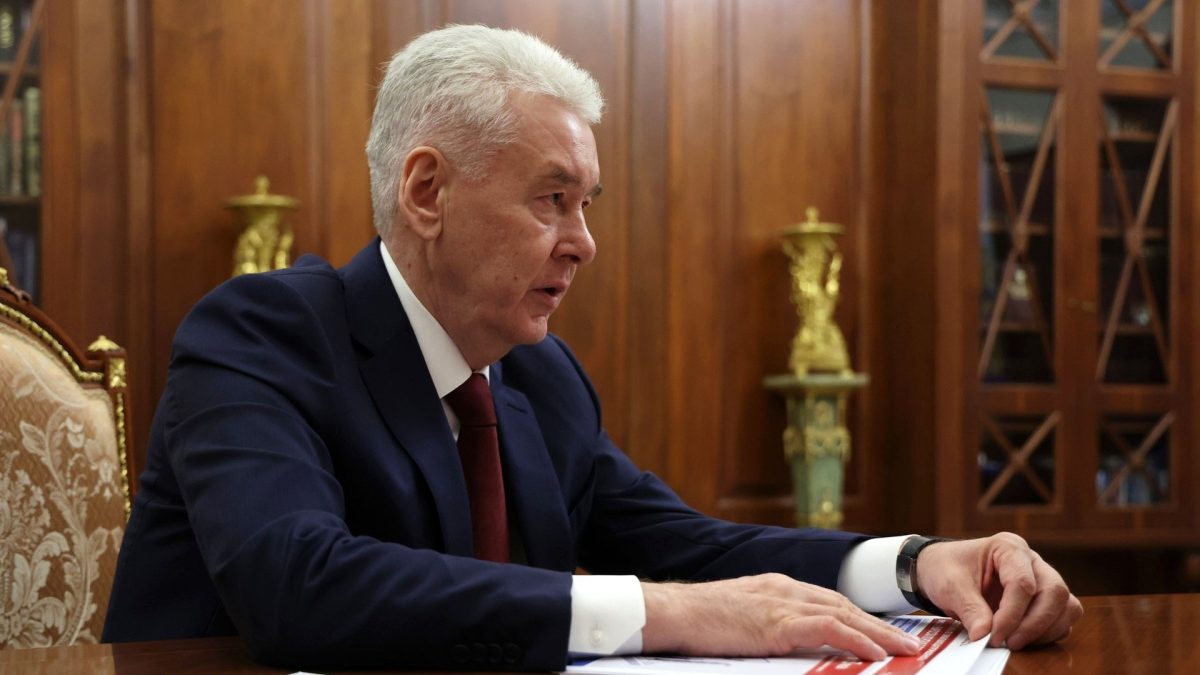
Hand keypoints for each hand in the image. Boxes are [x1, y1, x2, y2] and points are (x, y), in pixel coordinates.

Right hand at [641, 574, 920, 660]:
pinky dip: (855, 639)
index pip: (829, 600)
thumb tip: (787, 641)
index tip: (882, 630)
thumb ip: (768, 624)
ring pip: (843, 615)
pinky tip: (875, 652)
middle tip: (909, 641)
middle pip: (844, 605)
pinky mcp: (776, 623)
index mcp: (776, 587)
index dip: (859, 616)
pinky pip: (826, 629)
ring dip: (879, 633)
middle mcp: (784, 589)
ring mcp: (781, 603)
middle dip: (879, 624)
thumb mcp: (741, 617)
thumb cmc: (697, 620)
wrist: (673, 612)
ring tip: (906, 649)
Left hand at [915, 533, 1082, 648]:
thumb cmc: (946, 569)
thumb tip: (983, 635)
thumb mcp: (950, 585)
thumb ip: (969, 609)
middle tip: (1008, 643)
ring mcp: (1042, 579)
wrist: (941, 569)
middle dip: (1034, 624)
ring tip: (1014, 642)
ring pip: (1066, 606)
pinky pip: (1062, 618)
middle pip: (1054, 592)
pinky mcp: (1044, 599)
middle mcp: (1032, 561)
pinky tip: (1022, 639)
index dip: (1012, 614)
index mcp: (1008, 547)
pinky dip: (1048, 633)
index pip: (1023, 583)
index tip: (994, 636)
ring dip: (1045, 630)